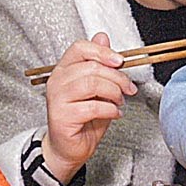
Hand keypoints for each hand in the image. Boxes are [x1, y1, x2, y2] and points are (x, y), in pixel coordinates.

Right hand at [42, 32, 136, 181]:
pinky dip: (110, 110)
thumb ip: (99, 64)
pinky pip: (92, 106)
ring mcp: (57, 98)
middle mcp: (57, 81)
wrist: (69, 148)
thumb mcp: (96, 88)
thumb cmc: (83, 119)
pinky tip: (114, 114)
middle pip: (91, 66)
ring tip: (119, 102)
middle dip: (117, 77)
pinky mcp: (62, 116)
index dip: (103, 52)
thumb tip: (103, 38)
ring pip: (92, 84)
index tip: (120, 61)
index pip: (80, 48)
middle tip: (128, 89)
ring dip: (113, 93)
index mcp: (64, 70)